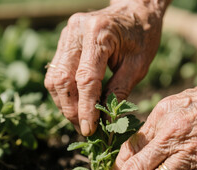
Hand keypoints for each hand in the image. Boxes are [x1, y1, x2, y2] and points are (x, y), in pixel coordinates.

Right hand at [44, 0, 168, 135]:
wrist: (136, 10)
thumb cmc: (142, 37)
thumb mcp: (138, 66)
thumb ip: (119, 91)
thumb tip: (104, 121)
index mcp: (99, 33)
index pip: (86, 79)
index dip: (85, 108)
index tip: (89, 130)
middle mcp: (76, 31)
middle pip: (62, 80)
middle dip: (71, 110)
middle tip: (83, 129)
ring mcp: (67, 34)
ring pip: (54, 78)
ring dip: (64, 104)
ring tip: (79, 120)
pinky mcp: (64, 40)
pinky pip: (56, 71)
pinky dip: (64, 92)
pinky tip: (76, 104)